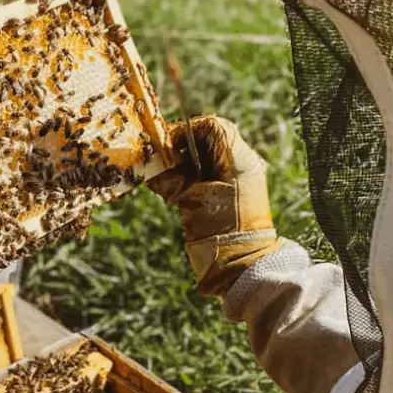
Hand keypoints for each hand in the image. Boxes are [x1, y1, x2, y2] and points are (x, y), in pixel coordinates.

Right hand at [149, 115, 280, 297]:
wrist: (241, 266)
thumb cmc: (221, 230)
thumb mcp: (193, 200)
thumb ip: (171, 179)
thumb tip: (150, 165)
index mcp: (239, 159)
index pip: (212, 127)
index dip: (185, 131)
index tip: (165, 148)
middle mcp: (240, 165)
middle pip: (206, 140)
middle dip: (179, 150)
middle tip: (159, 163)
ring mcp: (234, 180)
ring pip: (202, 159)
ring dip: (180, 166)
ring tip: (163, 180)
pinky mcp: (225, 195)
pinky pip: (203, 176)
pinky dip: (185, 179)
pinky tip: (170, 190)